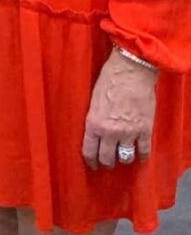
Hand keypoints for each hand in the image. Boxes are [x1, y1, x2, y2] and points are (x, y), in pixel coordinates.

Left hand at [81, 48, 156, 169]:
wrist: (131, 70)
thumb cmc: (109, 78)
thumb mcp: (93, 99)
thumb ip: (94, 118)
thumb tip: (94, 131)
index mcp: (94, 123)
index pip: (90, 151)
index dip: (91, 161)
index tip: (93, 165)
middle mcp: (110, 132)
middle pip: (108, 158)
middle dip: (107, 161)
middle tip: (108, 161)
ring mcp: (129, 132)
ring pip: (125, 157)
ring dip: (123, 158)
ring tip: (123, 155)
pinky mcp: (144, 129)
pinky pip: (143, 150)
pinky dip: (141, 155)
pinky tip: (140, 155)